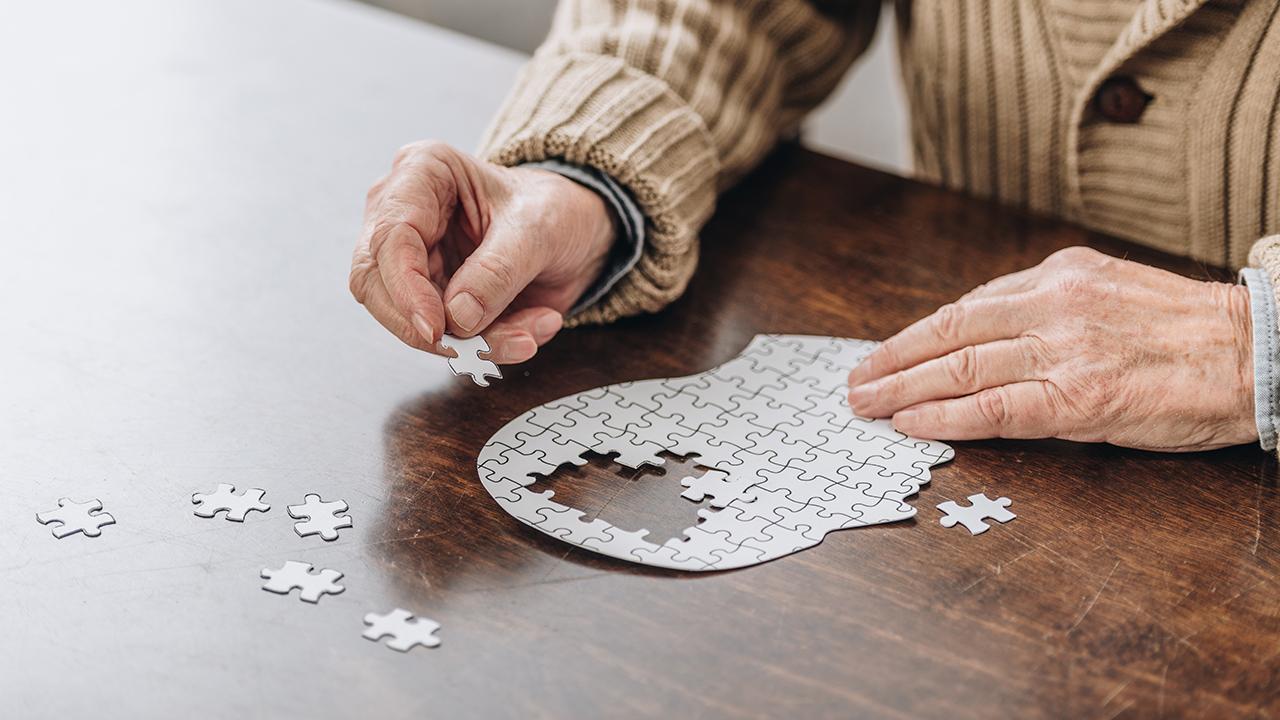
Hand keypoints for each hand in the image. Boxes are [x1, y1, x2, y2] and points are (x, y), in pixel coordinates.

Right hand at [350, 141, 617, 363]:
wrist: (576, 231)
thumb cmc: (554, 209)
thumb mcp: (539, 229)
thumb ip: (498, 270)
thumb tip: (457, 316)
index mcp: (423, 172)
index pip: (389, 237)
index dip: (405, 290)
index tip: (436, 328)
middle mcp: (404, 213)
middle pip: (375, 283)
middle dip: (423, 326)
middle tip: (471, 349)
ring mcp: (413, 258)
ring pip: (407, 319)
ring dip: (469, 342)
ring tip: (527, 336)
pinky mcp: (430, 296)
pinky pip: (443, 336)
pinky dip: (486, 345)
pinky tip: (529, 331)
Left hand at [846, 247, 1257, 451]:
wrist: (1256, 352)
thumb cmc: (1184, 330)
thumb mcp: (1108, 290)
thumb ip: (1047, 305)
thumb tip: (984, 331)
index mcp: (1058, 275)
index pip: (965, 306)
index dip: (915, 335)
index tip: (882, 352)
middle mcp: (1052, 305)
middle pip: (949, 334)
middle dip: (892, 360)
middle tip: (855, 382)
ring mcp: (1062, 351)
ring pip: (960, 369)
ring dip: (902, 389)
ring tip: (867, 405)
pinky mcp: (1078, 398)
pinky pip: (994, 409)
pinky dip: (944, 417)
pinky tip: (911, 425)